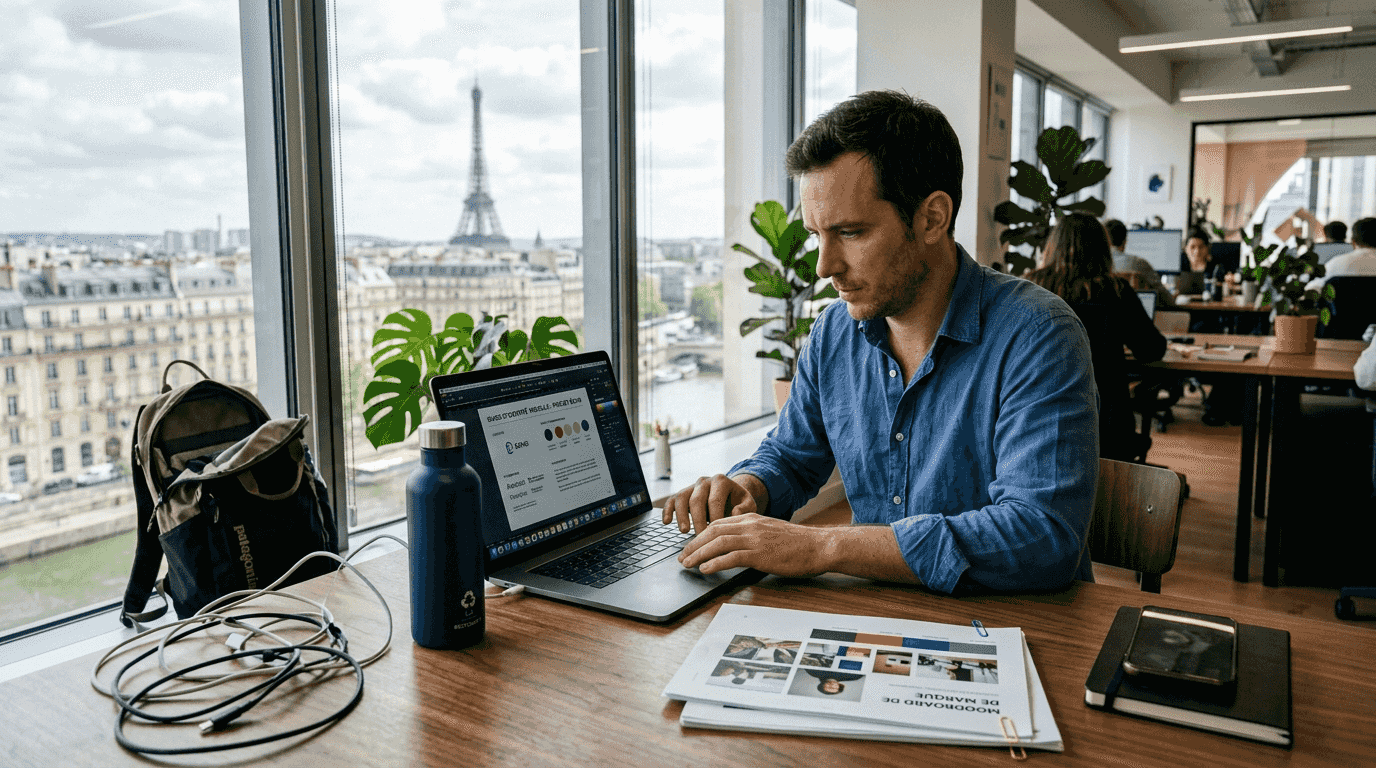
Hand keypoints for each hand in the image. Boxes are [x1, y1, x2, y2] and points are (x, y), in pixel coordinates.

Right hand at [661, 474, 757, 534]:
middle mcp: (704, 481)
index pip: (715, 500)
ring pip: (681, 497)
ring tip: (684, 531)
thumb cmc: (739, 503)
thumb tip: (734, 513)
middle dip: (698, 520)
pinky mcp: (682, 494)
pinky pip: (671, 500)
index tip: (716, 534)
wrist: (731, 496)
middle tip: (700, 536)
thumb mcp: (748, 504)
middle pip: (696, 499)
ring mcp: (691, 486)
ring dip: (681, 515)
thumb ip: (745, 508)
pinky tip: (666, 522)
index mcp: (721, 481)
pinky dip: (667, 510)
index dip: (714, 517)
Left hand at [678, 513, 826, 576]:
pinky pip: (731, 557)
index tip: (691, 546)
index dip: (701, 535)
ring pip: (718, 543)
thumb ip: (753, 535)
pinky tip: (705, 569)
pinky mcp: (760, 554)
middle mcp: (750, 525)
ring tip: (687, 564)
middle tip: (682, 557)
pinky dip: (715, 563)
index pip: (718, 523)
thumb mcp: (770, 532)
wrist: (818, 546)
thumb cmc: (798, 543)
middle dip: (694, 545)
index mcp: (751, 518)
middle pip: (712, 531)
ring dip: (699, 554)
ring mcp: (754, 539)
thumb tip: (736, 546)